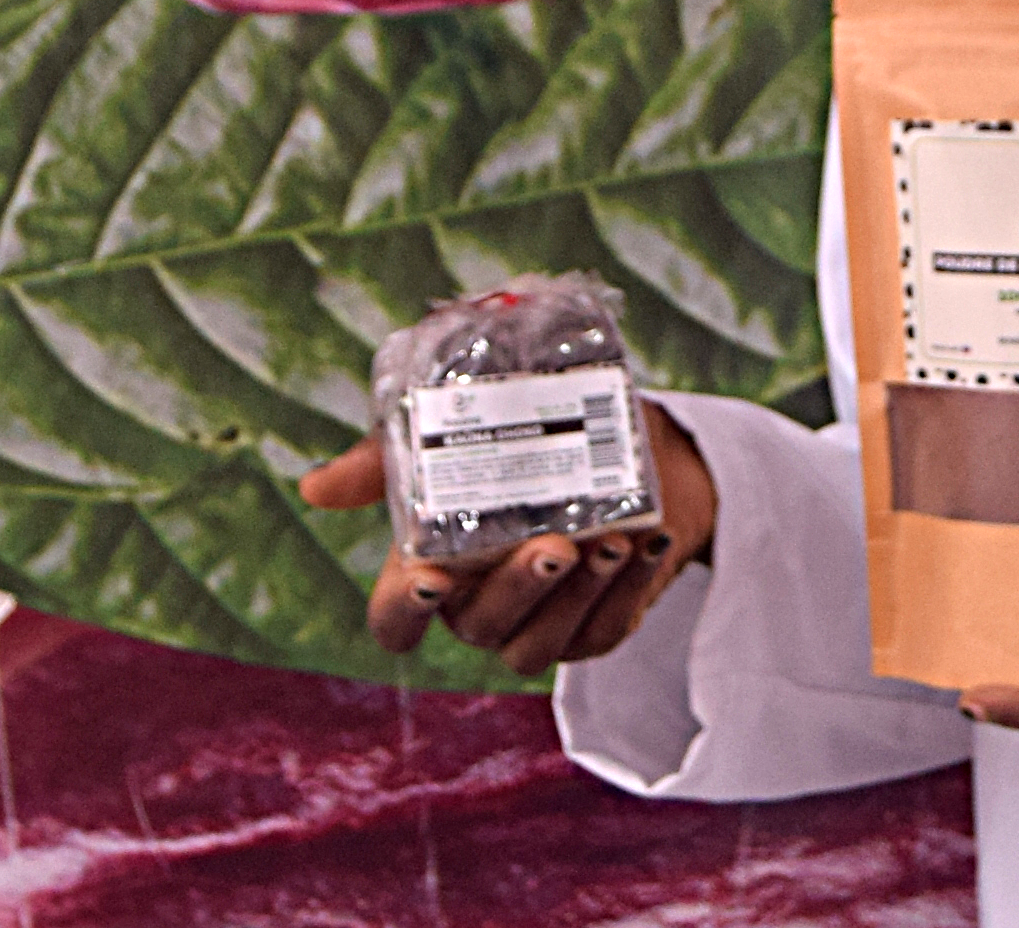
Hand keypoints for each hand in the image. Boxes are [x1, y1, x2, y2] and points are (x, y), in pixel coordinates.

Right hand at [296, 398, 717, 676]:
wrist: (639, 454)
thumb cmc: (541, 444)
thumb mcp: (473, 431)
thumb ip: (393, 456)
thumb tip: (315, 485)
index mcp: (436, 569)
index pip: (395, 618)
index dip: (404, 611)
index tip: (431, 576)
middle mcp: (479, 607)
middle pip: (479, 626)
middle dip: (516, 591)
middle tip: (553, 547)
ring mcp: (537, 625)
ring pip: (540, 644)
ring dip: (577, 598)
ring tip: (610, 544)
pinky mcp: (594, 629)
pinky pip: (606, 630)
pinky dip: (630, 590)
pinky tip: (647, 546)